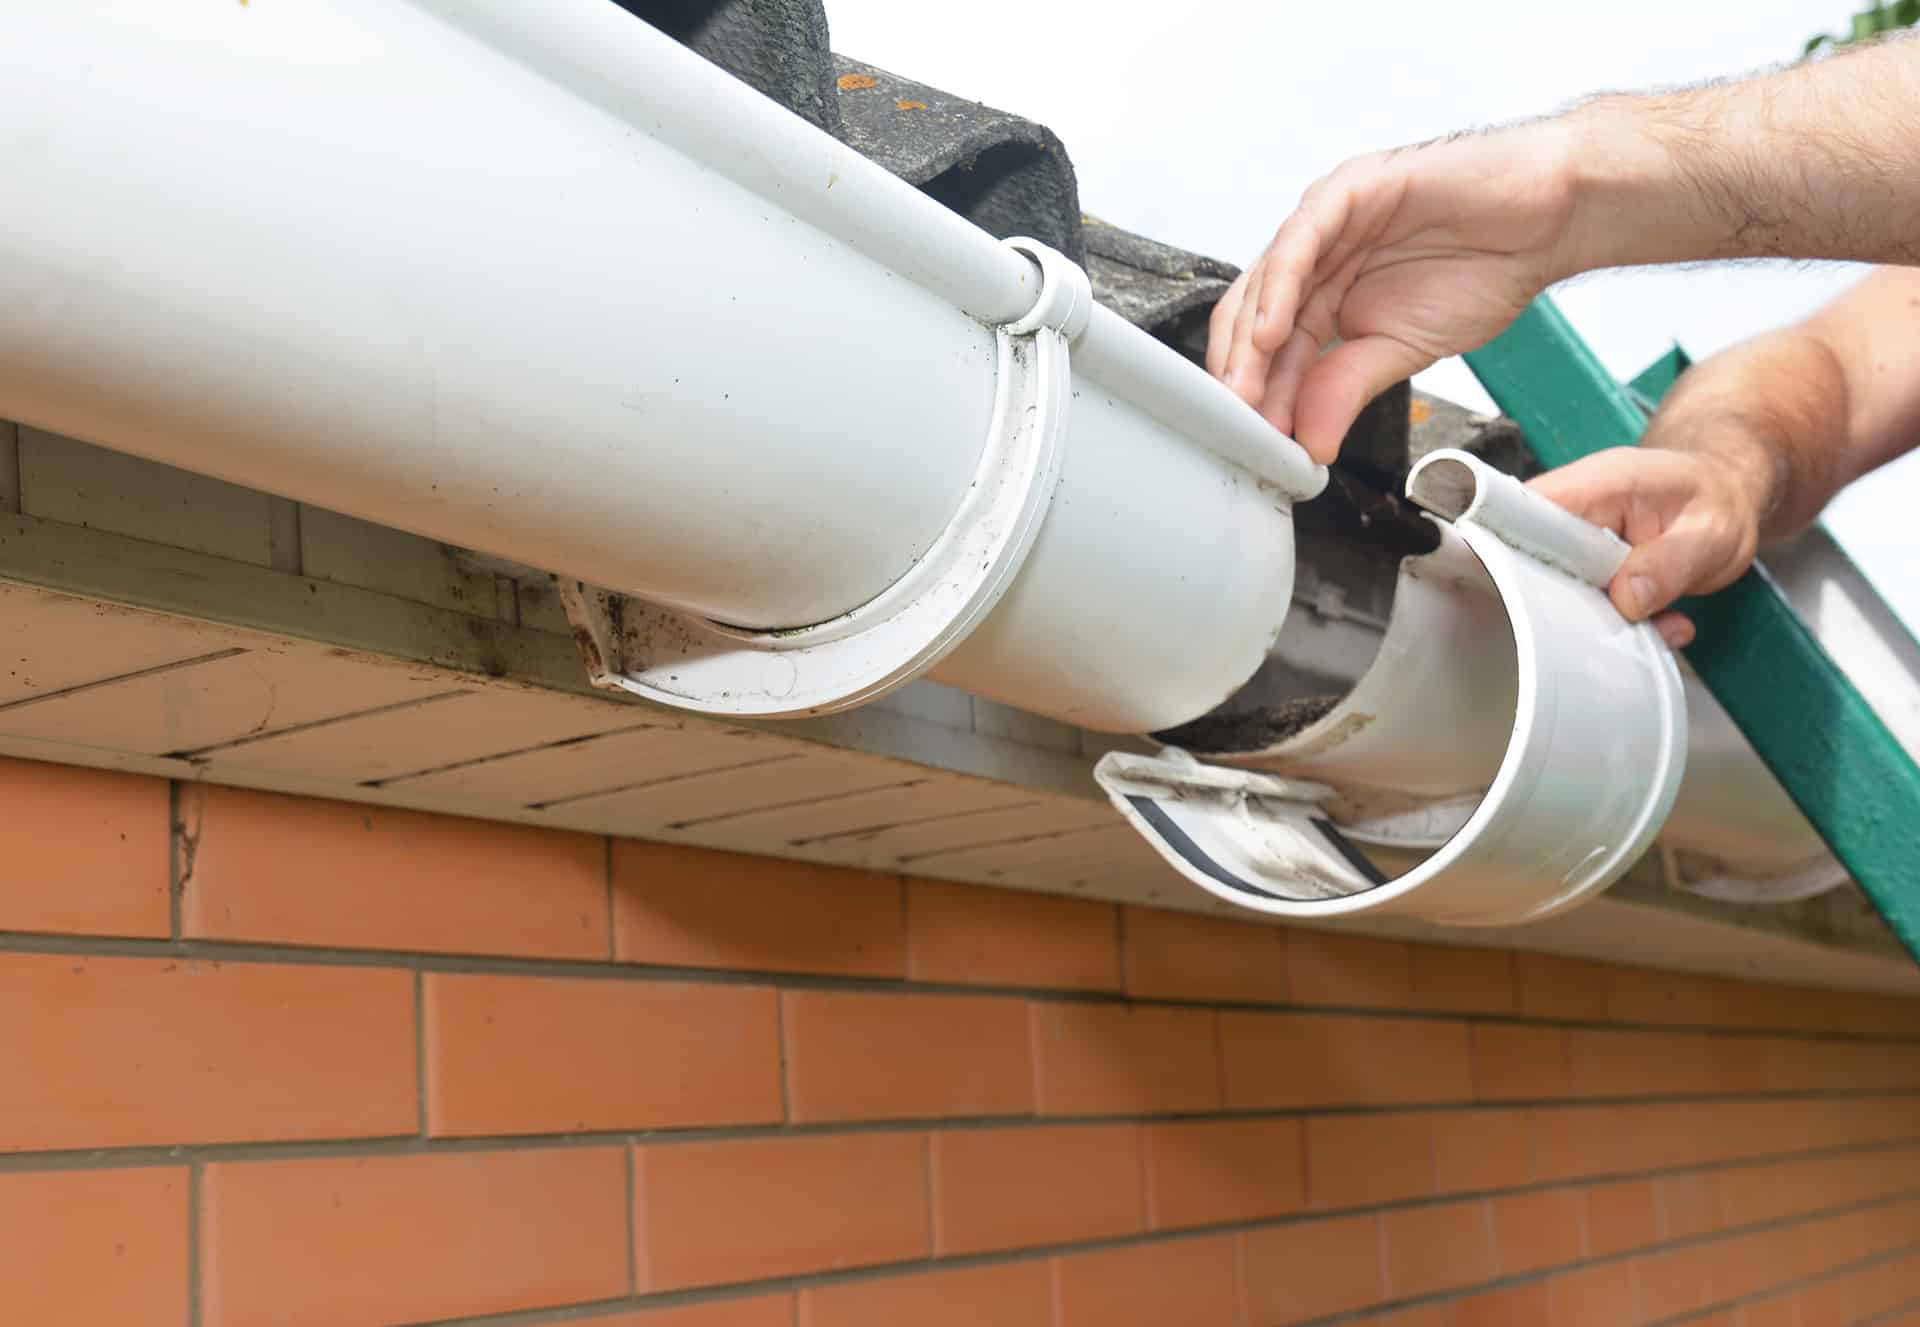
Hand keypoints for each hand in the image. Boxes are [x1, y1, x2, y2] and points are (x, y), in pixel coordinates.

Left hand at [1207, 120, 1585, 461]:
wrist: (1547, 218)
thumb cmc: (1484, 268)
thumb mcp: (1402, 350)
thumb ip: (1346, 388)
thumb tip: (1310, 444)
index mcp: (1325, 293)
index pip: (1272, 350)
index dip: (1260, 398)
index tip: (1254, 443)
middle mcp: (1318, 257)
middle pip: (1255, 317)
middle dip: (1244, 376)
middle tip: (1241, 425)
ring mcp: (1328, 221)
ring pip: (1268, 281)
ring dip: (1250, 341)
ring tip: (1246, 391)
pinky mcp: (1349, 190)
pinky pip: (1301, 239)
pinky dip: (1281, 286)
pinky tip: (1271, 332)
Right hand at [1529, 447, 1772, 651]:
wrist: (1724, 495)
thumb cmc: (1716, 500)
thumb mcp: (1711, 534)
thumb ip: (1670, 564)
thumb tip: (1626, 599)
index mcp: (1598, 484)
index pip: (1524, 510)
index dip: (1508, 550)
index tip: (1527, 596)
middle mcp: (1574, 510)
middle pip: (1526, 558)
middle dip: (1559, 603)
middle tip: (1611, 624)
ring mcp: (1574, 540)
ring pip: (1552, 588)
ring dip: (1595, 619)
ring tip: (1652, 624)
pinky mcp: (1581, 566)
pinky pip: (1577, 600)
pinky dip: (1612, 623)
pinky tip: (1656, 623)